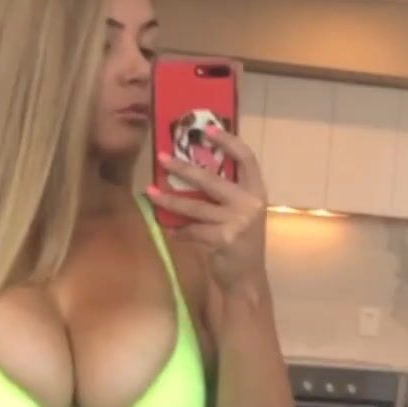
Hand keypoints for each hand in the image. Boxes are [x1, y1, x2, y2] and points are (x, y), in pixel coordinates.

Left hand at [147, 123, 267, 296]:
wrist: (247, 278)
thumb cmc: (240, 242)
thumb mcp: (241, 213)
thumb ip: (226, 194)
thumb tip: (190, 170)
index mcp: (256, 191)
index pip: (246, 158)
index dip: (228, 141)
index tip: (207, 128)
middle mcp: (250, 203)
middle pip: (212, 179)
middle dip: (183, 168)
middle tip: (162, 158)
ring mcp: (237, 222)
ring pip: (195, 206)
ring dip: (170, 200)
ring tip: (151, 193)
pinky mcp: (224, 239)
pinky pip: (192, 230)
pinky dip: (178, 231)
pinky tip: (168, 230)